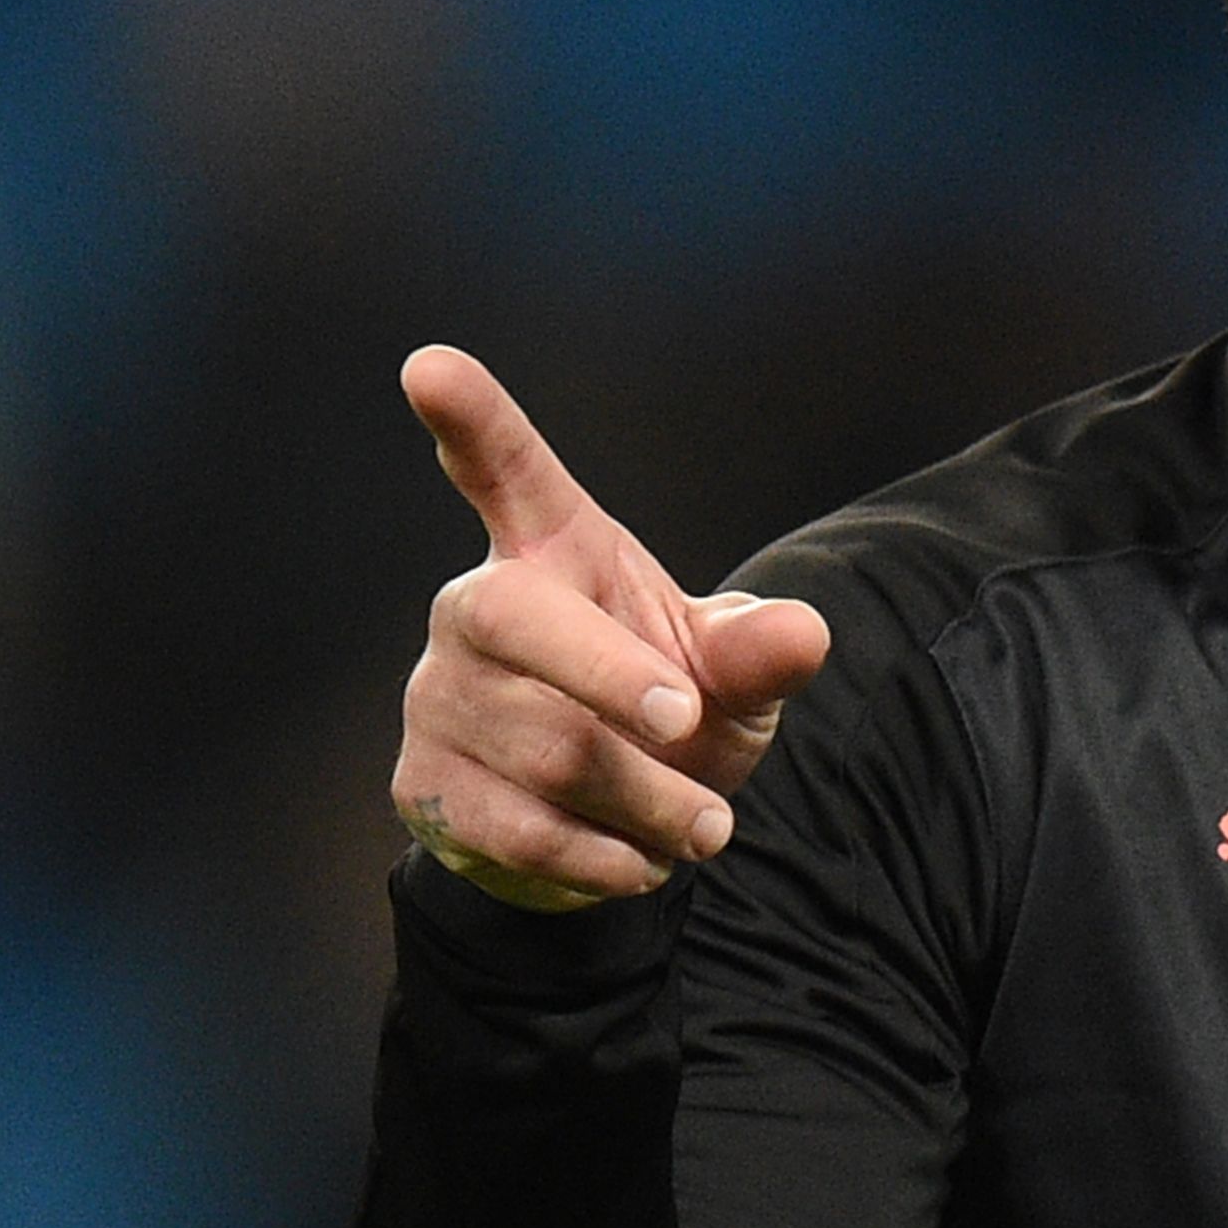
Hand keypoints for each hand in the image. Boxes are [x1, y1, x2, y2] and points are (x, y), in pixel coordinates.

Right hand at [388, 345, 834, 910]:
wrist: (605, 828)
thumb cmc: (665, 714)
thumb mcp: (727, 678)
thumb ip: (756, 650)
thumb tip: (803, 634)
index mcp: (550, 550)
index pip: (505, 469)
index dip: (471, 418)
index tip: (430, 367)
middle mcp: (476, 609)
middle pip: (516, 621)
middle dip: (608, 673)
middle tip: (690, 718)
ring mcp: (439, 696)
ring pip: (545, 748)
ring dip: (650, 799)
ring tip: (707, 826)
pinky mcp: (424, 783)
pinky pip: (519, 828)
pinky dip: (604, 857)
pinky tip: (642, 860)